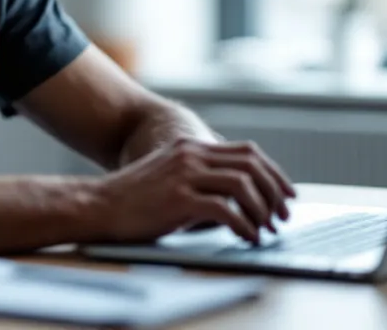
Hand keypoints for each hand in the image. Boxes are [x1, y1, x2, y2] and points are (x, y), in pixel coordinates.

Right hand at [92, 137, 295, 244]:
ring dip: (261, 210)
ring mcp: (185, 175)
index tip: (287, 195)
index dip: (275, 173)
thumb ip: (200, 176)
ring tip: (264, 230)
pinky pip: (225, 211)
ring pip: (243, 186)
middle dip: (275, 193)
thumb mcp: (171, 175)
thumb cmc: (134, 199)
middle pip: (252, 166)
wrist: (98, 205)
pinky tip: (246, 238)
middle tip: (282, 217)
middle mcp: (191, 155)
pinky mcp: (179, 199)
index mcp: (192, 147)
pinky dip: (244, 226)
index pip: (249, 152)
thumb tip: (240, 196)